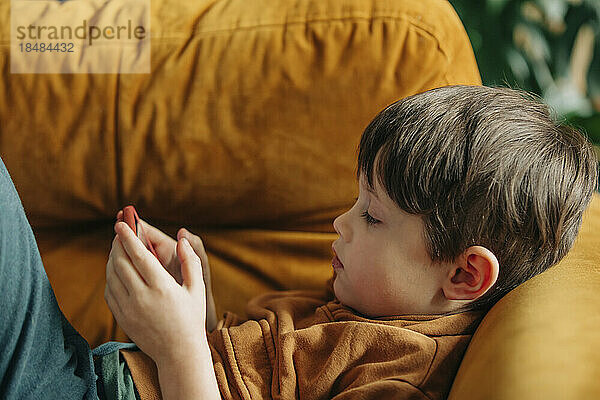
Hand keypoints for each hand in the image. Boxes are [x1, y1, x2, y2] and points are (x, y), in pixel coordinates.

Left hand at [105, 221, 206, 363]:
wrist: (178, 353)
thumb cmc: (191, 319)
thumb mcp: (197, 289)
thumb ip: (190, 262)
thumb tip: (182, 240)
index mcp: (162, 287)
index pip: (139, 255)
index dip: (128, 236)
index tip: (121, 223)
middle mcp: (142, 297)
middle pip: (121, 262)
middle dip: (118, 244)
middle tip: (119, 232)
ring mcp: (129, 309)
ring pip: (112, 276)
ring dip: (112, 258)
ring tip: (117, 248)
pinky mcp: (122, 318)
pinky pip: (110, 291)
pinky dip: (110, 277)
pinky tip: (117, 270)